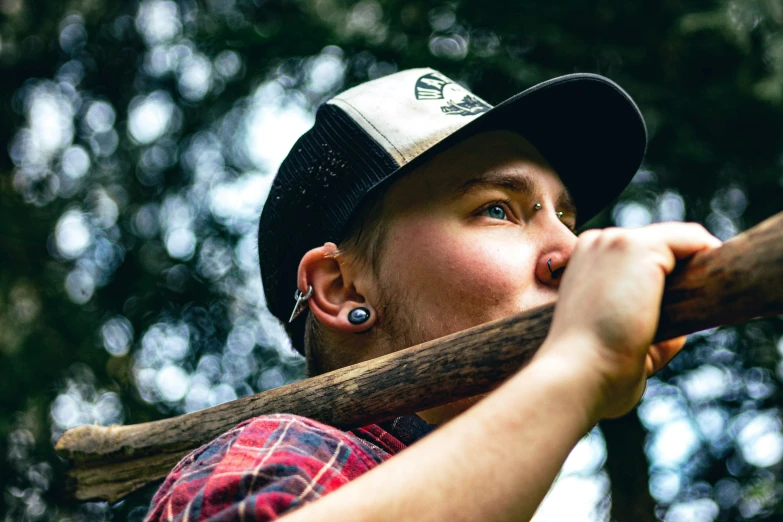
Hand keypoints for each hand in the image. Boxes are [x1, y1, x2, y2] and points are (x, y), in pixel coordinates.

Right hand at [538, 222, 721, 420]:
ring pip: (675, 239)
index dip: (662, 275)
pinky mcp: (638, 247)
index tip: (681, 299)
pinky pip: (690, 239)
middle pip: (657, 242)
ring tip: (712, 294)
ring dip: (696, 263)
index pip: (634, 254)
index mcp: (584, 262)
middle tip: (703, 302)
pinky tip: (716, 278)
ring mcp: (615, 241)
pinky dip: (709, 254)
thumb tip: (680, 324)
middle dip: (681, 268)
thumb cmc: (591, 369)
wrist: (576, 374)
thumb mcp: (616, 341)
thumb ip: (648, 327)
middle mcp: (596, 244)